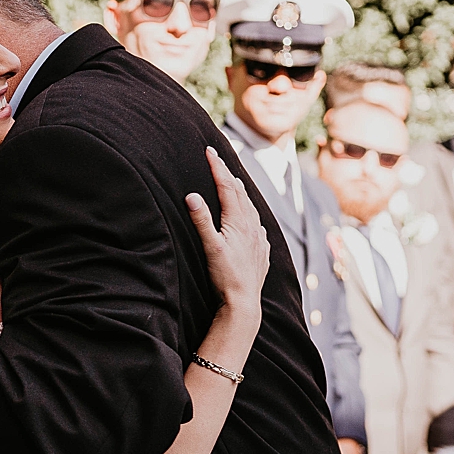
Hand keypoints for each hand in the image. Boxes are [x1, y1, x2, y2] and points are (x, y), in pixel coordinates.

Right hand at [188, 147, 270, 317]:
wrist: (244, 302)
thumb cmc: (225, 276)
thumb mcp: (210, 247)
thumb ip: (201, 220)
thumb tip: (191, 196)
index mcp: (238, 221)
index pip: (227, 187)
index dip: (218, 168)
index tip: (209, 151)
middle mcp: (252, 226)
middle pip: (241, 193)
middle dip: (228, 175)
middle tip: (219, 160)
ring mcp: (259, 239)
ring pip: (251, 208)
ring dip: (241, 192)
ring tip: (234, 183)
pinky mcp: (262, 251)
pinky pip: (257, 224)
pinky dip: (251, 213)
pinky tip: (250, 218)